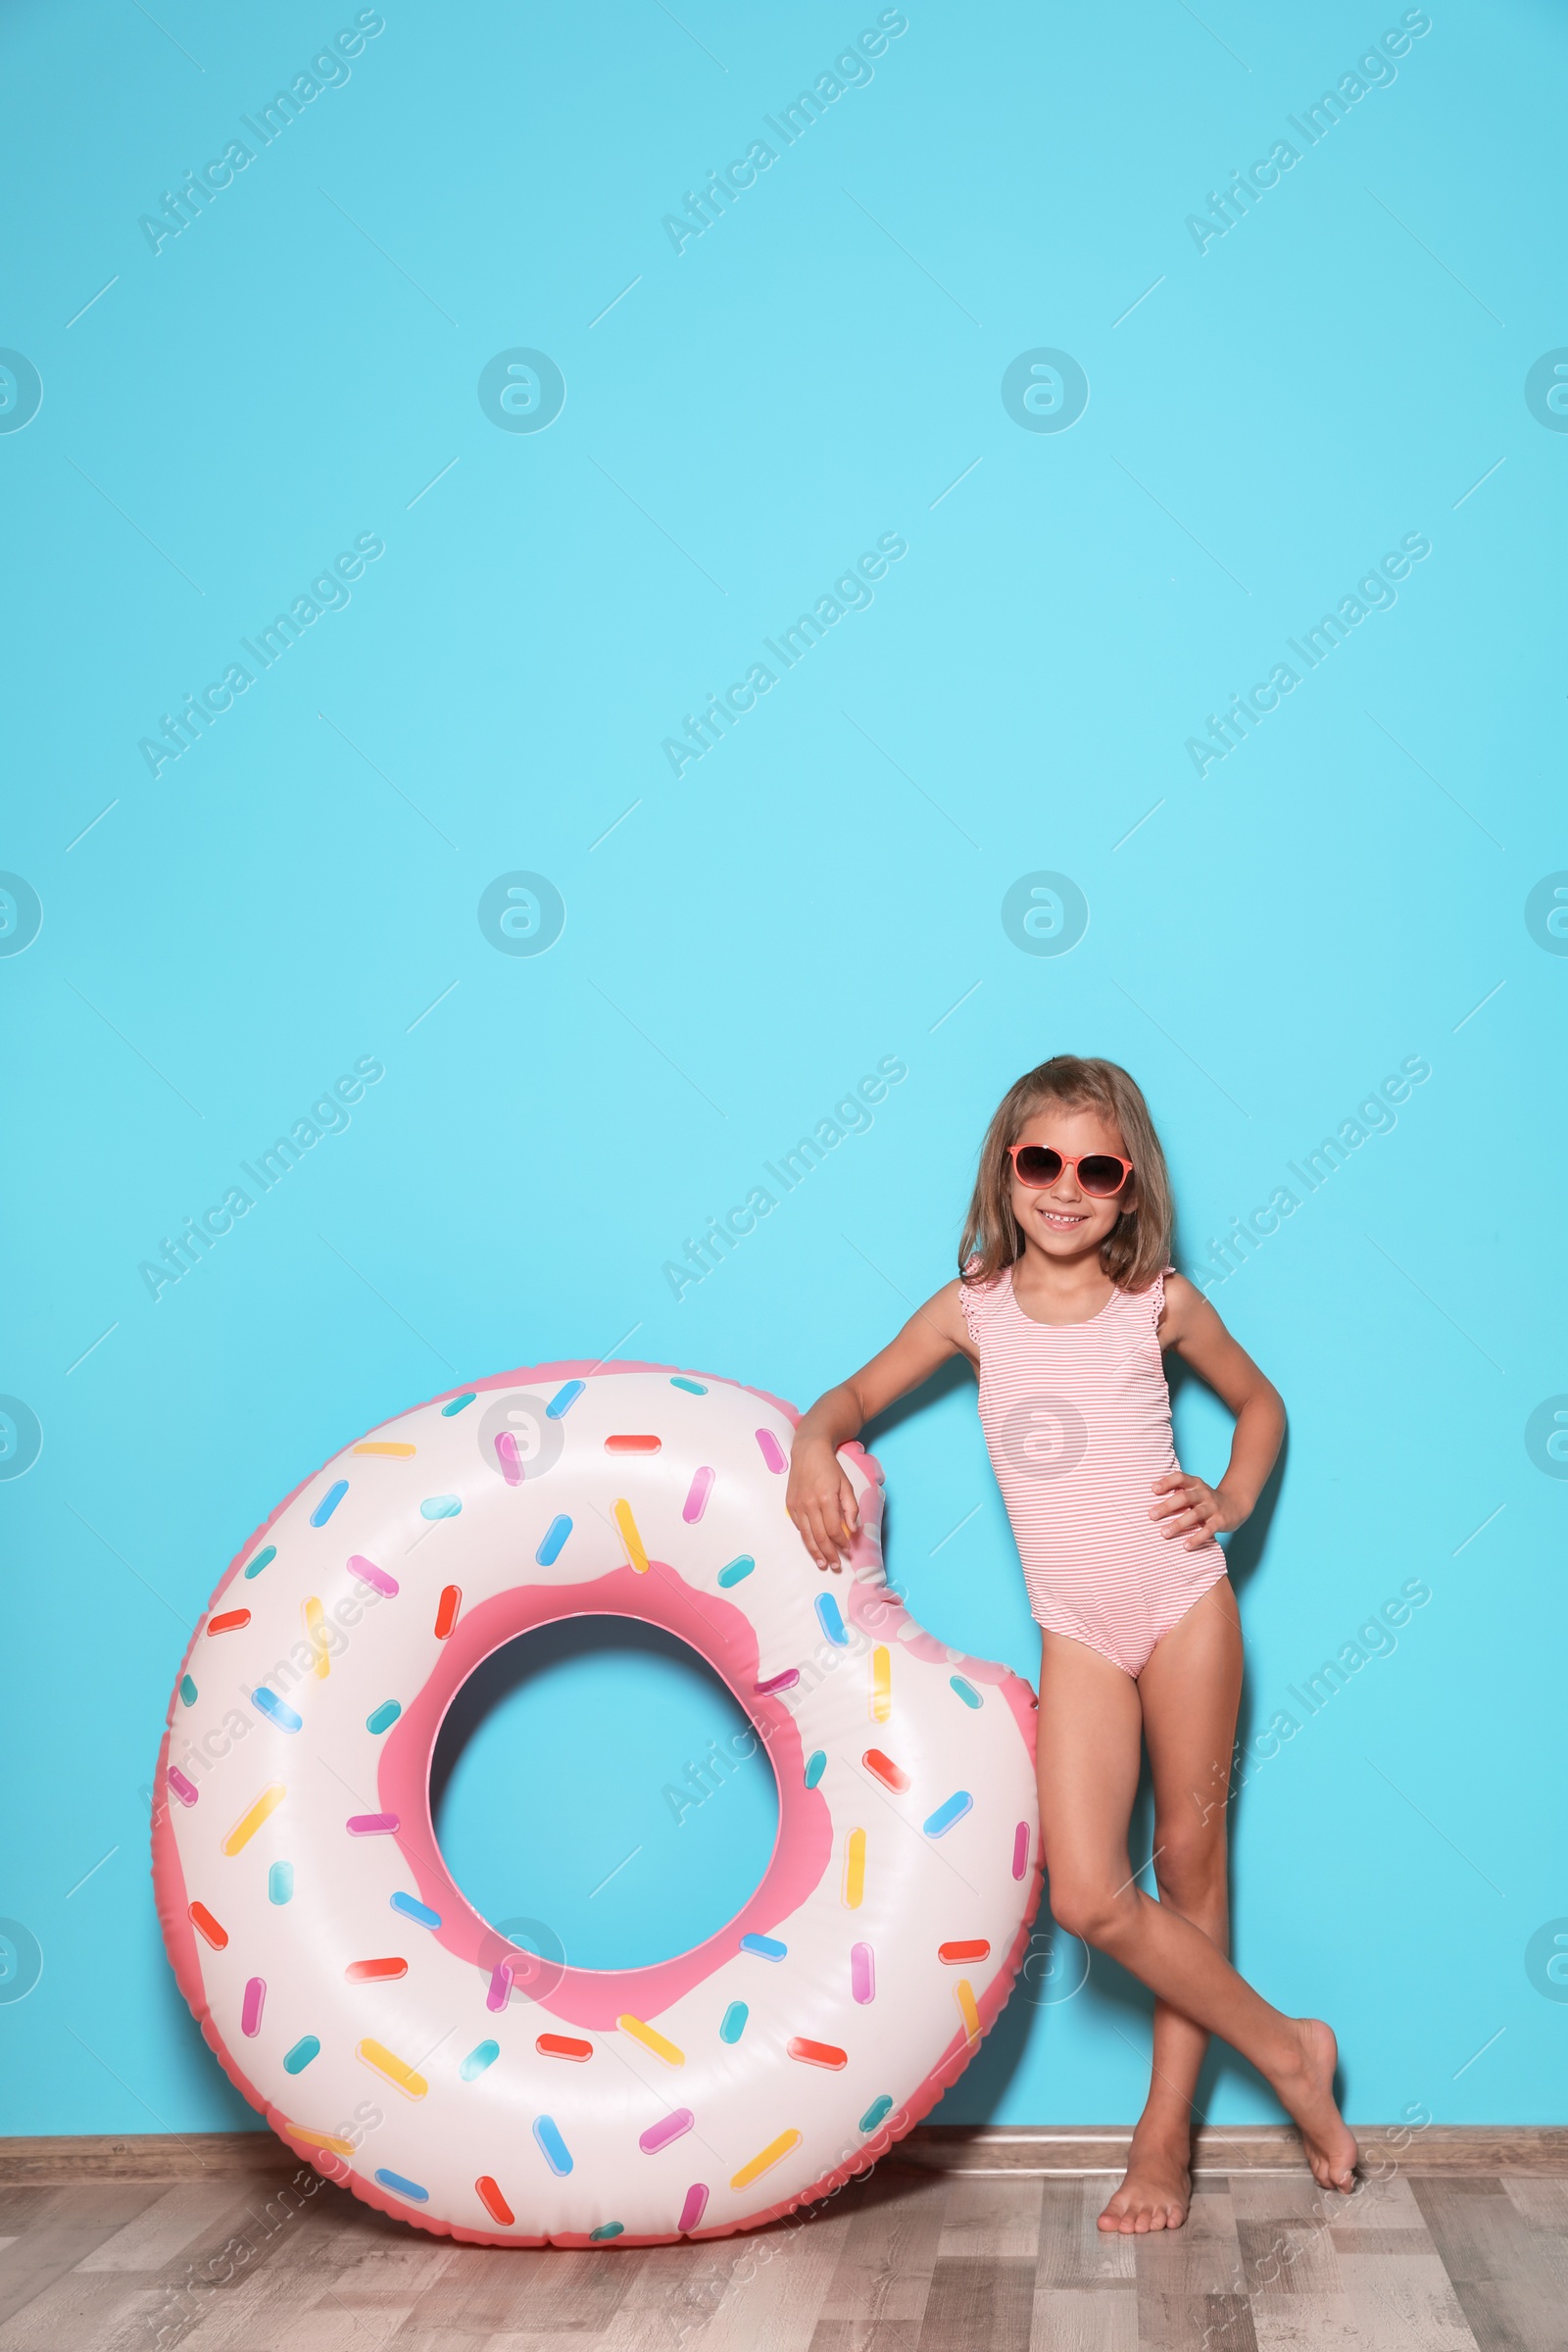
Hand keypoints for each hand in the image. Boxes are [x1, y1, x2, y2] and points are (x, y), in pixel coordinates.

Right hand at [786, 1441, 859, 1571]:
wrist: (808, 1452)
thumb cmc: (830, 1468)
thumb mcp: (846, 1485)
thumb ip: (851, 1508)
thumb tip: (852, 1529)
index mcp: (826, 1499)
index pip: (834, 1529)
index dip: (841, 1542)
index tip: (848, 1549)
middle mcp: (810, 1504)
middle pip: (820, 1537)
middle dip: (829, 1554)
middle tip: (836, 1565)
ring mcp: (798, 1505)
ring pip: (807, 1536)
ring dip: (815, 1552)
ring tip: (823, 1564)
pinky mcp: (790, 1505)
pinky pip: (799, 1527)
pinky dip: (806, 1538)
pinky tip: (813, 1546)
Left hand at [1150, 1470, 1244, 1548]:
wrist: (1236, 1504)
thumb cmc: (1206, 1499)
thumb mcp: (1194, 1491)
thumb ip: (1177, 1494)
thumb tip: (1150, 1504)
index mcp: (1195, 1483)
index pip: (1180, 1478)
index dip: (1167, 1482)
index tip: (1153, 1489)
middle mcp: (1204, 1493)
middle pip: (1184, 1497)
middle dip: (1167, 1506)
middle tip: (1151, 1516)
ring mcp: (1212, 1507)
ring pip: (1194, 1515)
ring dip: (1178, 1524)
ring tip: (1164, 1533)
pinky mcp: (1220, 1521)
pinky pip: (1208, 1530)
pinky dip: (1196, 1538)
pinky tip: (1186, 1546)